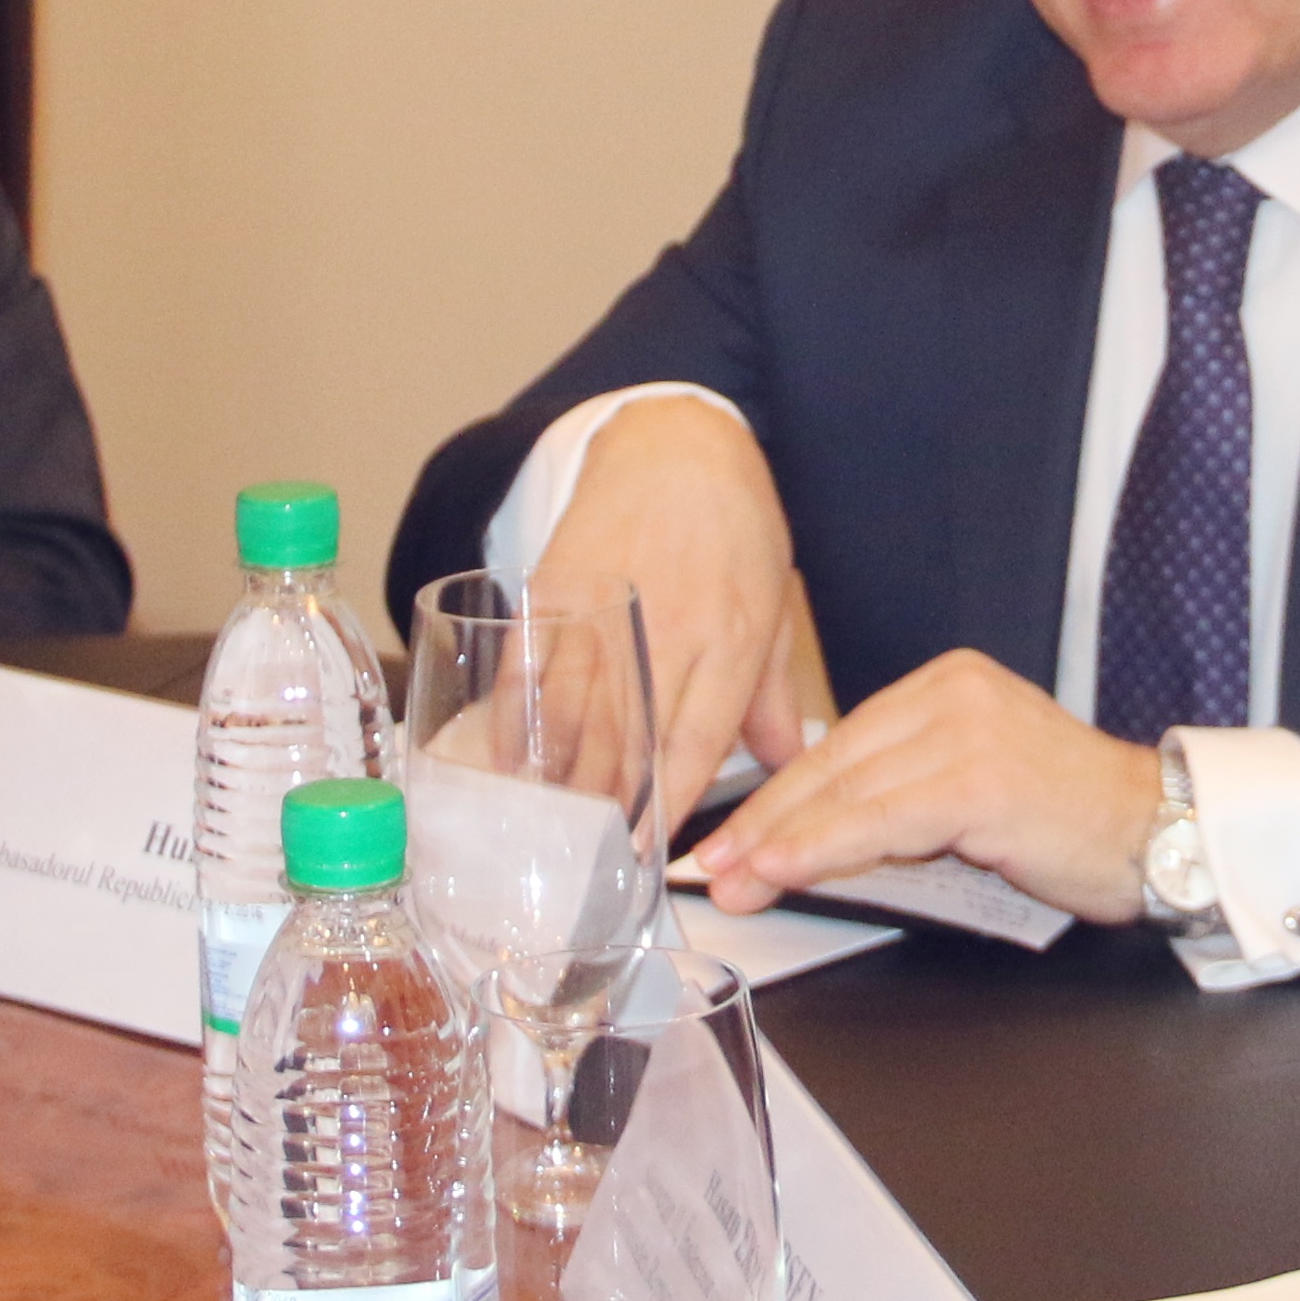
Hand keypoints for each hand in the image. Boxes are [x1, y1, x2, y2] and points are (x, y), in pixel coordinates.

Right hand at [528, 396, 808, 826]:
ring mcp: (607, 608)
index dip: (668, 805)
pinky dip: (514, 724)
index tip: (647, 850)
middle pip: (630, 740)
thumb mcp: (775, 603)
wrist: (674, 441)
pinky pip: (529, 670)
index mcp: (733, 639)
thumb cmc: (734, 524)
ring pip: (575, 714)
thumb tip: (790, 767)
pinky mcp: (555, 589)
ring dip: (558, 780)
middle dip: (607, 808)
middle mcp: (668, 629)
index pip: (696, 743)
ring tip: (546, 832)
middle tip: (588, 859)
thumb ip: (776, 694)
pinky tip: (509, 764)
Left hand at [675, 651, 1159, 919]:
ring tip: (732, 879)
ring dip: (780, 842)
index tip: (729, 838)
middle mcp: (953, 692)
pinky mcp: (979, 779)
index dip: (777, 796)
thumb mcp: (970, 792)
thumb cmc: (1070, 822)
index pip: (840, 743)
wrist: (1159, 832)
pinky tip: (783, 869)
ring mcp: (967, 731)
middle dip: (764, 821)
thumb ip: (898, 796)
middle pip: (833, 762)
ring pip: (848, 790)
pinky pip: (880, 819)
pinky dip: (823, 848)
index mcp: (947, 684)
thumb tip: (808, 838)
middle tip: (710, 866)